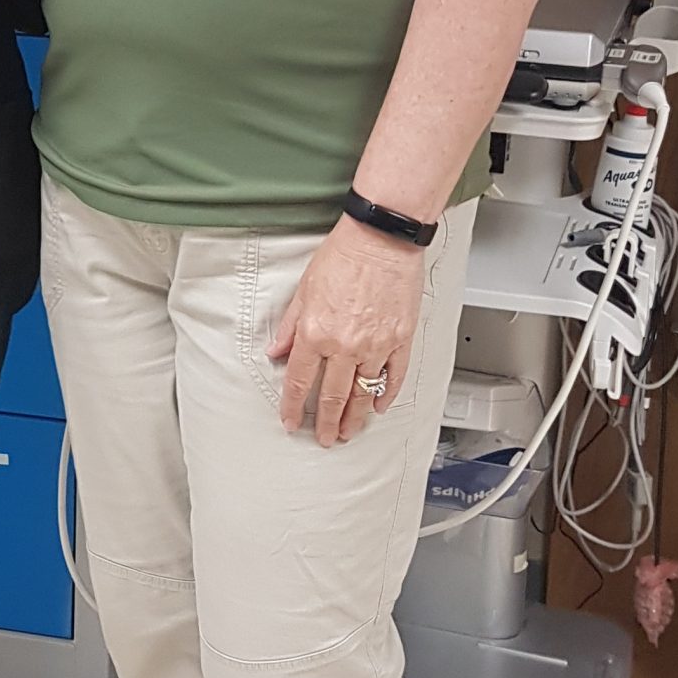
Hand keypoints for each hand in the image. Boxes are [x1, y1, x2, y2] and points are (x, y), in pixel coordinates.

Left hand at [268, 215, 426, 445]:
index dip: (292, 406)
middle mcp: (345, 345)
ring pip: (363, 394)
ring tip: (349, 431)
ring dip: (354, 417)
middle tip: (324, 438)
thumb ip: (290, 327)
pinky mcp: (400, 340)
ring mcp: (376, 346)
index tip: (290, 421)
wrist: (381, 238)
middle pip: (332, 396)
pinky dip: (386, 395)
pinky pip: (393, 377)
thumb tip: (277, 351)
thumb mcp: (304, 291)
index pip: (299, 381)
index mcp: (316, 334)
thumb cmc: (344, 256)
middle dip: (325, 423)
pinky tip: (380, 406)